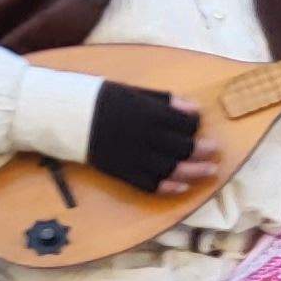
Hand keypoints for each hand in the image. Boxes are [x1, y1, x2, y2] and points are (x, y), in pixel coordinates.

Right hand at [85, 82, 221, 195]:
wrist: (66, 116)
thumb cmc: (102, 99)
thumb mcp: (135, 92)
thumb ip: (165, 101)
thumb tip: (193, 108)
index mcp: (150, 114)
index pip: (185, 124)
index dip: (195, 125)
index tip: (198, 125)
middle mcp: (145, 138)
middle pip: (183, 149)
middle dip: (203, 151)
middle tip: (214, 151)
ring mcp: (133, 157)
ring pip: (171, 170)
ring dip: (194, 172)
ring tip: (210, 171)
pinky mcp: (121, 171)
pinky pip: (148, 184)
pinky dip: (167, 187)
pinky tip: (182, 187)